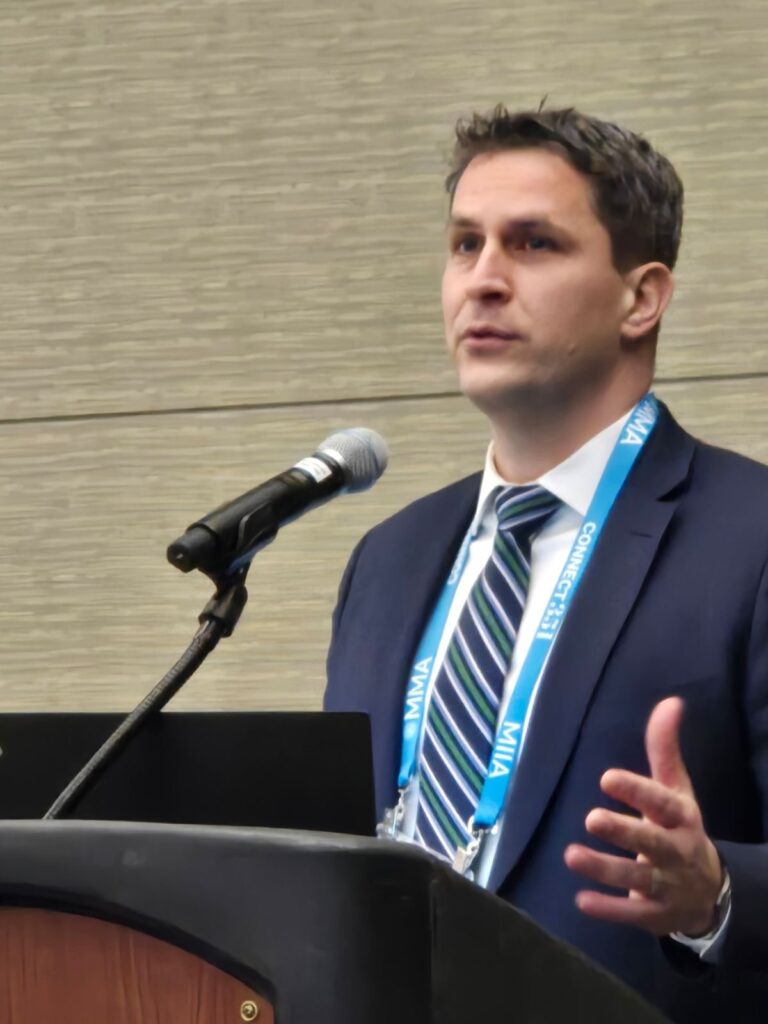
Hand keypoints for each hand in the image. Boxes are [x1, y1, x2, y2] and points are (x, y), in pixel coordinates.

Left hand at [564, 697, 723, 936]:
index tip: (607, 777)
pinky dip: (608, 908)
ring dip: (604, 868)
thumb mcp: (676, 790)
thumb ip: (664, 749)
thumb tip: (670, 702)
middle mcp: (676, 850)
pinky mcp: (655, 914)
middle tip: (591, 818)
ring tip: (571, 855)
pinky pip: (631, 914)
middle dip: (624, 831)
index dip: (637, 790)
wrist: (709, 893)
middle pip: (651, 841)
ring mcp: (667, 885)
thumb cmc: (679, 828)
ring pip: (637, 878)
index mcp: (680, 816)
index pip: (661, 801)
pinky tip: (581, 901)